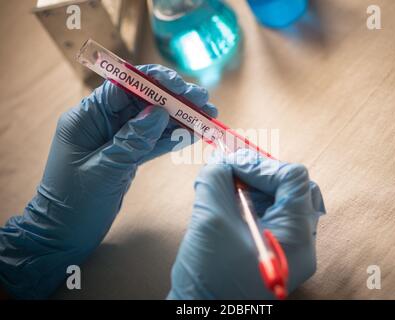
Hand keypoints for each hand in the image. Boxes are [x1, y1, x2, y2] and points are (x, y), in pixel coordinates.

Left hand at [0, 65, 216, 298]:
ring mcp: (116, 139)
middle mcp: (102, 122)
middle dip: (174, 98)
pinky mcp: (127, 156)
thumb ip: (133, 140)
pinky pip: (153, 142)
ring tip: (207, 115)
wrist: (63, 235)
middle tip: (204, 101)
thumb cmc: (74, 204)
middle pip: (143, 101)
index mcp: (86, 117)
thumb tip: (159, 111)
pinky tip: (194, 133)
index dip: (154, 82)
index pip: (123, 87)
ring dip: (179, 118)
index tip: (181, 86)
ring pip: (152, 121)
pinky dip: (173, 138)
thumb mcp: (105, 169)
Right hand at [168, 149, 324, 298]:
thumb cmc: (210, 278)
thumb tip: (220, 160)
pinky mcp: (276, 254)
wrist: (202, 316)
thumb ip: (215, 181)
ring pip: (283, 202)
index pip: (293, 179)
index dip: (261, 165)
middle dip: (261, 176)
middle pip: (293, 190)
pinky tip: (230, 206)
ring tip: (227, 190)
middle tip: (233, 175)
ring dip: (256, 189)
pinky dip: (253, 205)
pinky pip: (273, 219)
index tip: (231, 166)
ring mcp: (290, 251)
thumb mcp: (210, 221)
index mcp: (295, 236)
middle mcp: (301, 244)